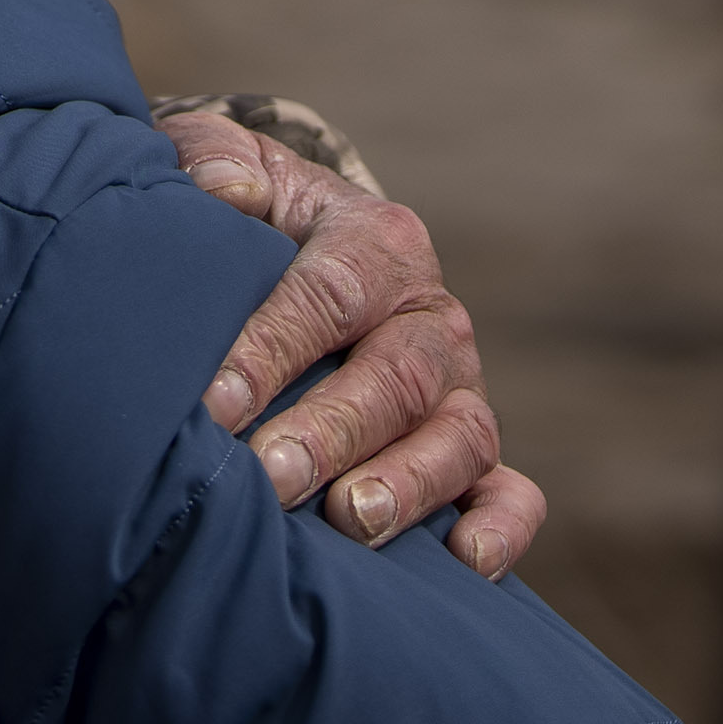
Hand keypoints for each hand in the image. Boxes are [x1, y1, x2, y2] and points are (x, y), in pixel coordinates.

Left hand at [162, 103, 543, 578]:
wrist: (299, 254)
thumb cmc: (247, 219)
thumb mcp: (227, 169)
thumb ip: (211, 158)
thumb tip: (221, 191)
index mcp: (376, 241)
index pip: (328, 295)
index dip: (272, 351)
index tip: (214, 401)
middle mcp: (429, 317)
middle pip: (394, 379)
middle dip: (331, 432)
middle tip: (269, 474)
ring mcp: (458, 389)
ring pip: (459, 438)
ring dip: (408, 484)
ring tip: (349, 519)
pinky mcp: (471, 452)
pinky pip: (510, 493)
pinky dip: (500, 529)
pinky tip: (462, 564)